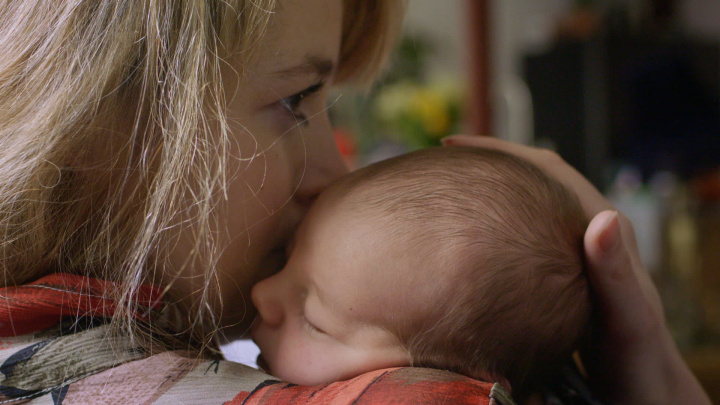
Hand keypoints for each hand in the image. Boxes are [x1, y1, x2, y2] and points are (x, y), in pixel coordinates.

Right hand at [442, 135, 709, 403]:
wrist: (641, 390)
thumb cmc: (637, 360)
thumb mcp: (629, 319)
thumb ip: (616, 272)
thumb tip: (603, 218)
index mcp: (603, 228)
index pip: (547, 169)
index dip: (501, 151)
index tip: (455, 146)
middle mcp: (583, 231)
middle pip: (529, 181)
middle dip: (487, 166)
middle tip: (441, 166)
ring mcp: (567, 252)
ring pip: (520, 208)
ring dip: (487, 195)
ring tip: (446, 194)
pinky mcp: (556, 273)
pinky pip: (517, 237)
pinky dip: (489, 230)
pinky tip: (466, 243)